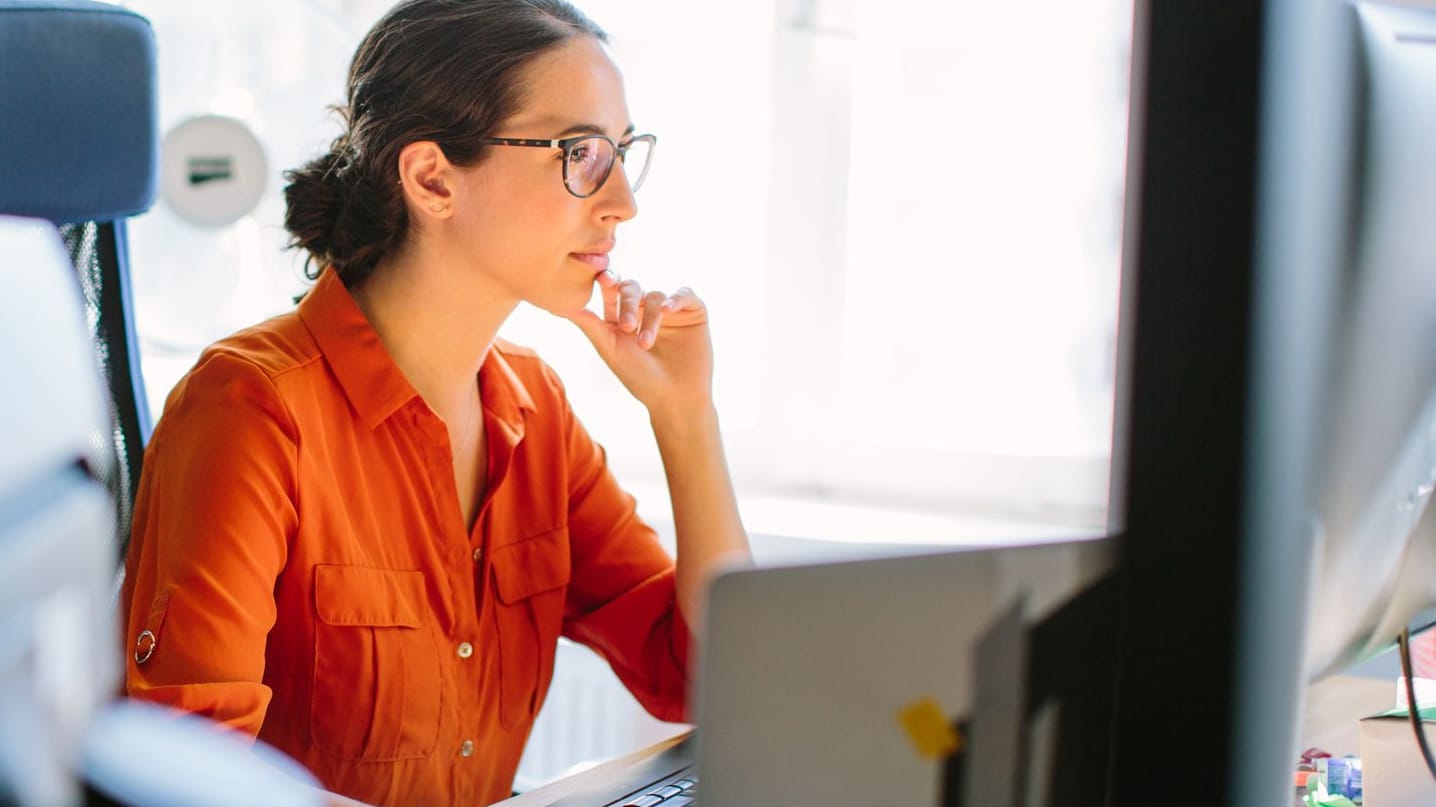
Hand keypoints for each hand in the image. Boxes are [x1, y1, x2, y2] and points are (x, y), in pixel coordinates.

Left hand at [568, 269, 713, 414]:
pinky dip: (676, 298)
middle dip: (627, 302)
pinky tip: (667, 310)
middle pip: (632, 288)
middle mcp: (644, 308)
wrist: (675, 399)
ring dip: (650, 318)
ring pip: (656, 295)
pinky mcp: (693, 312)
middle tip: (626, 327)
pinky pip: (685, 294)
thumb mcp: (611, 350)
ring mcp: (670, 310)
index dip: (608, 280)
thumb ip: (590, 326)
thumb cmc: (640, 379)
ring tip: (646, 343)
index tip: (603, 279)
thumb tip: (563, 305)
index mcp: (621, 315)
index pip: (613, 290)